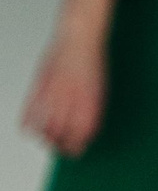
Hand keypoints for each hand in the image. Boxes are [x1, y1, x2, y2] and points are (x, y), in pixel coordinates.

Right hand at [20, 34, 107, 155]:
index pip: (82, 134)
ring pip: (44, 126)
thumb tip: (86, 133)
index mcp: (91, 101)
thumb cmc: (91, 64)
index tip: (74, 152)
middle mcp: (73, 99)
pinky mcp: (40, 85)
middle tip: (57, 148)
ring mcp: (55, 92)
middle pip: (61, 134)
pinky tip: (27, 129)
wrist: (80, 38)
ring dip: (43, 137)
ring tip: (44, 139)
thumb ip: (91, 110)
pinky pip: (29, 111)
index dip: (76, 146)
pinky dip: (26, 124)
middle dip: (58, 146)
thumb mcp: (99, 89)